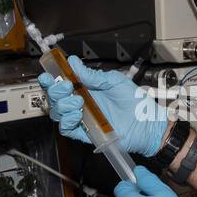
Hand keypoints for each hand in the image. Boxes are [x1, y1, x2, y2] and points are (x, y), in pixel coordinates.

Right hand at [37, 56, 168, 156]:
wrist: (147, 123)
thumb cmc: (136, 103)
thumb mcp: (114, 81)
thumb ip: (92, 75)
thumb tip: (73, 62)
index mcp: (86, 89)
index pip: (61, 84)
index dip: (51, 79)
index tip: (49, 75)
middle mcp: (81, 103)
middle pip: (55, 98)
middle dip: (55, 91)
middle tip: (67, 87)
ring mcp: (82, 118)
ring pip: (57, 113)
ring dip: (63, 105)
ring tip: (79, 102)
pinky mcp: (85, 133)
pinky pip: (66, 129)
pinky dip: (67, 120)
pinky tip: (77, 114)